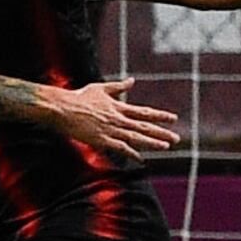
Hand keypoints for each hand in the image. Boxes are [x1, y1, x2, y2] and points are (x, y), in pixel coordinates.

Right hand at [48, 78, 179, 160]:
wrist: (64, 109)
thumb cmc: (80, 97)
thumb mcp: (101, 88)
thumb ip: (119, 87)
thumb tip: (132, 81)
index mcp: (119, 107)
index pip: (144, 112)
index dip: (160, 115)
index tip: (173, 118)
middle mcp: (118, 119)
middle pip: (144, 127)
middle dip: (162, 132)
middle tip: (177, 138)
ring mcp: (111, 130)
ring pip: (136, 138)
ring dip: (152, 142)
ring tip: (166, 146)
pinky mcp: (102, 140)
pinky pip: (120, 149)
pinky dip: (132, 154)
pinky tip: (141, 159)